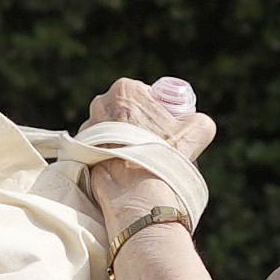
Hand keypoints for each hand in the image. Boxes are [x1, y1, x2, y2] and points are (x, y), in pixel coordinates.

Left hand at [75, 76, 210, 239]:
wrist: (137, 189)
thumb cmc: (165, 155)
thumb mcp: (197, 130)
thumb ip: (199, 119)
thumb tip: (197, 122)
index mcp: (125, 90)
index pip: (143, 93)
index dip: (155, 108)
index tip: (162, 124)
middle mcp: (100, 103)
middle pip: (123, 109)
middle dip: (135, 121)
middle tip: (150, 141)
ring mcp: (87, 126)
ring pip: (108, 128)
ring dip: (120, 138)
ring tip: (136, 156)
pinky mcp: (80, 149)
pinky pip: (97, 146)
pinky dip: (108, 153)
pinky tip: (122, 166)